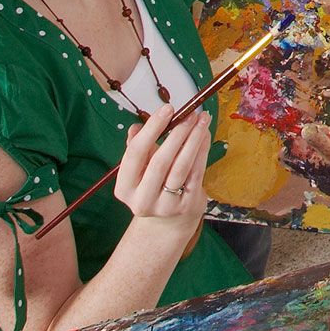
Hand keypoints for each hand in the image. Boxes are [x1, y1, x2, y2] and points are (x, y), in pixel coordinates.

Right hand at [110, 108, 211, 246]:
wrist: (167, 221)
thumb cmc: (152, 186)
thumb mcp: (139, 170)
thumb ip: (137, 148)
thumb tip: (136, 127)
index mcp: (124, 188)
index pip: (135, 154)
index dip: (152, 129)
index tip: (167, 110)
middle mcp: (142, 200)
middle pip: (160, 162)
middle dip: (177, 134)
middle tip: (189, 114)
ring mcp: (165, 205)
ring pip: (181, 167)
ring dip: (193, 139)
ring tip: (201, 120)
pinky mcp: (187, 205)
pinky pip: (196, 172)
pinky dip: (202, 151)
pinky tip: (205, 135)